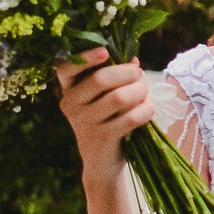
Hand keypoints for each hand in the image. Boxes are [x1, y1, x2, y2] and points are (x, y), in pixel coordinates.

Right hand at [58, 48, 154, 186]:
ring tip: (145, 93)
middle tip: (139, 74)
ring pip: (119, 98)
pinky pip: (130, 118)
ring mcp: (85, 123)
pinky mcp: (102, 138)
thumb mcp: (103, 96)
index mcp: (68, 89)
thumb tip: (134, 61)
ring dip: (140, 91)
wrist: (101, 162)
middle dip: (127, 73)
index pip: (65, 68)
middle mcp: (71, 104)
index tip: (105, 51)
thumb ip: (115, 76)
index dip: (84, 57)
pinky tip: (148, 109)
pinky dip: (145, 110)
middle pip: (99, 79)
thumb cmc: (105, 120)